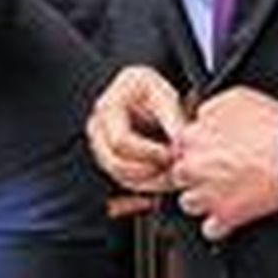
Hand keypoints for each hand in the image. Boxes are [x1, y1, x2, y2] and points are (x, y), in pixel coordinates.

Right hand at [88, 66, 186, 193]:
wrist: (141, 95)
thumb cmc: (151, 92)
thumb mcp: (165, 96)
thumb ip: (173, 119)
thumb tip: (181, 146)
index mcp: (108, 107)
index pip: (121, 140)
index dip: (148, 152)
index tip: (172, 153)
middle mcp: (96, 129)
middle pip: (115, 163)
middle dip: (149, 172)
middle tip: (175, 170)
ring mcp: (99, 146)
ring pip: (118, 176)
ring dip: (149, 182)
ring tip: (174, 175)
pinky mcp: (107, 160)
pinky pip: (121, 181)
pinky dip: (144, 186)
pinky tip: (163, 180)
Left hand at [171, 86, 277, 241]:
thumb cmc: (274, 126)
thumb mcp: (236, 98)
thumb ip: (210, 108)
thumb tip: (202, 115)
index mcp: (192, 136)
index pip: (178, 146)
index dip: (193, 149)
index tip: (205, 152)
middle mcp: (194, 166)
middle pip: (179, 174)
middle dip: (195, 174)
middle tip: (214, 172)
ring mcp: (208, 193)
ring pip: (188, 203)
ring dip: (201, 200)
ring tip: (219, 195)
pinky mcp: (226, 215)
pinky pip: (210, 230)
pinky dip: (218, 226)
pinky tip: (227, 218)